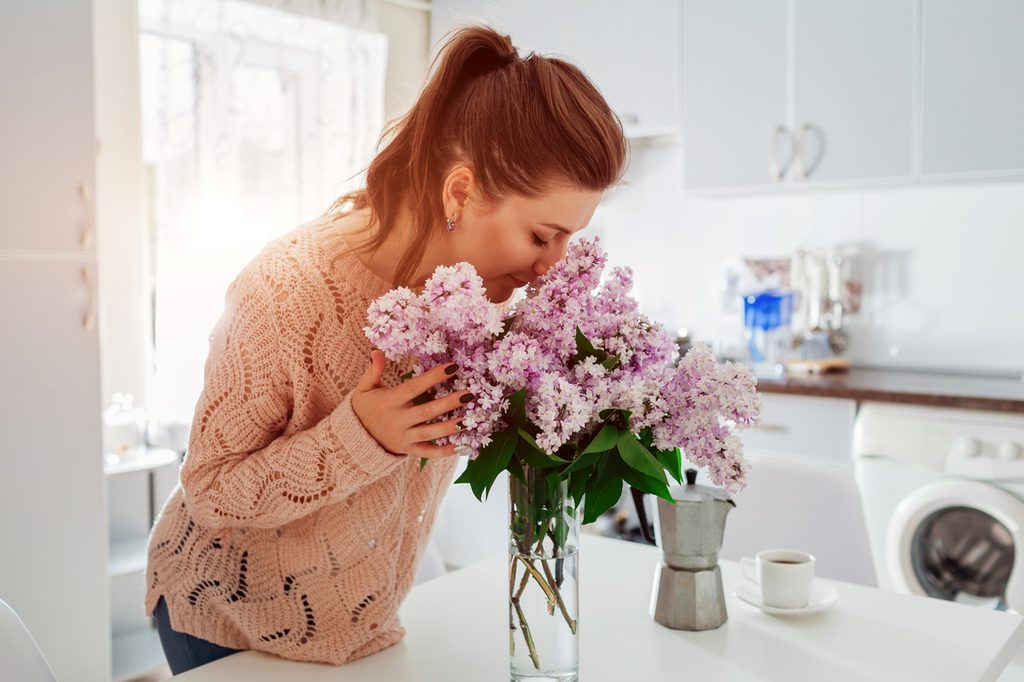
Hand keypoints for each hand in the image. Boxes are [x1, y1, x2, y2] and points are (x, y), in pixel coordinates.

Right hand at [351, 350, 472, 458]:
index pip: (413, 387)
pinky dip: (444, 452)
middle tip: (469, 395)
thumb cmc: (363, 408)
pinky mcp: (408, 450)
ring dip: (449, 428)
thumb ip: (373, 370)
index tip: (452, 367)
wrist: (353, 439)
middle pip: (426, 411)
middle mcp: (398, 420)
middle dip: (448, 404)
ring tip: (468, 421)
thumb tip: (377, 351)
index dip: (433, 377)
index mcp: (390, 402)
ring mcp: (404, 437)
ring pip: (430, 433)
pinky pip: (427, 453)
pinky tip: (461, 446)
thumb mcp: (364, 388)